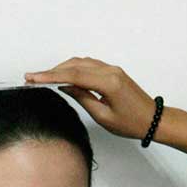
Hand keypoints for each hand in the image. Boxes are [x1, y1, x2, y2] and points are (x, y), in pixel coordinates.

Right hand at [25, 58, 155, 139]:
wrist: (154, 120)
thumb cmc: (132, 123)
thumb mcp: (103, 116)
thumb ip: (83, 98)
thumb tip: (65, 86)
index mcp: (108, 83)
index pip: (73, 76)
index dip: (50, 76)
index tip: (33, 78)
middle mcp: (110, 71)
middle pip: (75, 65)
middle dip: (52, 71)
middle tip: (32, 78)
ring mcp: (112, 69)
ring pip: (81, 63)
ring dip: (62, 68)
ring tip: (44, 78)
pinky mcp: (113, 71)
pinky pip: (89, 65)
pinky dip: (74, 68)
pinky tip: (63, 76)